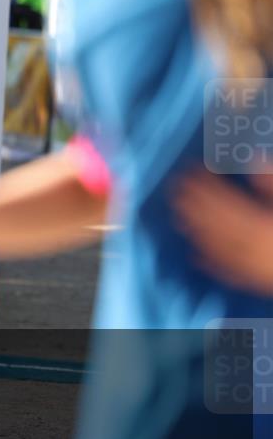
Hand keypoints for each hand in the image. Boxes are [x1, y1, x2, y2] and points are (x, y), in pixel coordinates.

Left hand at [172, 169, 272, 296]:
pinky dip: (211, 263)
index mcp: (264, 223)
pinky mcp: (258, 281)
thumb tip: (254, 158)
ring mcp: (254, 264)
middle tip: (175, 191)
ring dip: (197, 231)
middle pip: (216, 223)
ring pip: (218, 247)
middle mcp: (254, 244)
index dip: (205, 186)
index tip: (189, 173)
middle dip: (194, 205)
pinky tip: (197, 256)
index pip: (226, 201)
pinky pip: (229, 272)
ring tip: (179, 218)